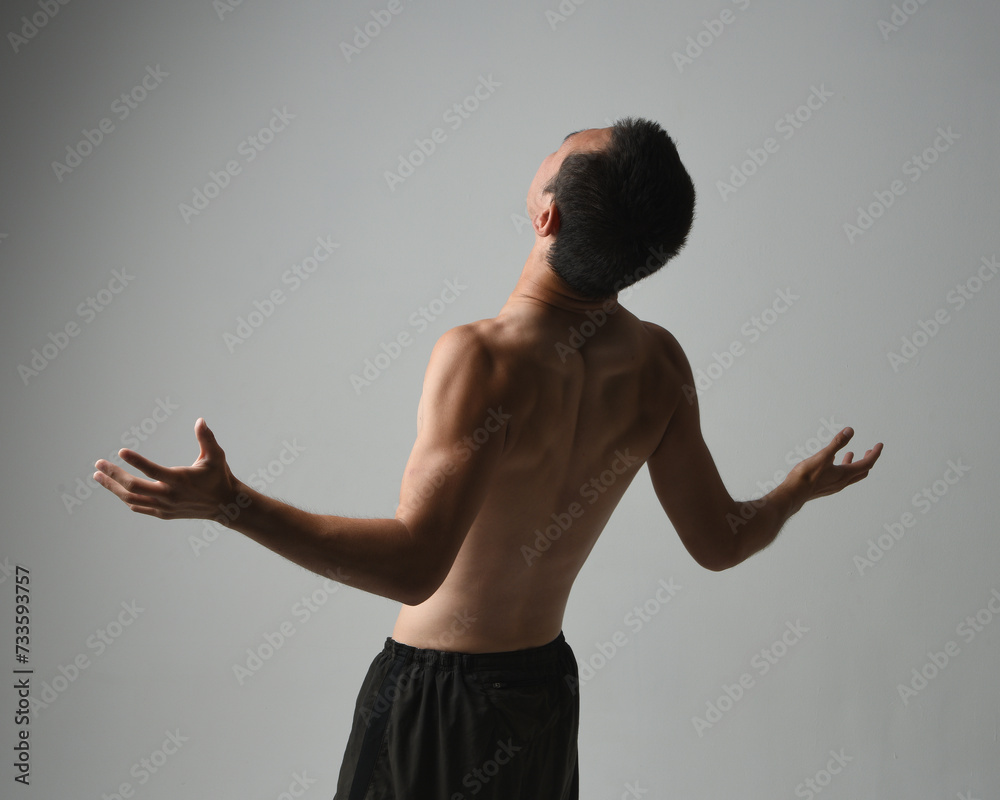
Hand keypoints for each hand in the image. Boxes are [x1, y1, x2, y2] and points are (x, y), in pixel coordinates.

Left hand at [94, 418, 238, 520]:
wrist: (225, 505)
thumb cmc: (220, 477)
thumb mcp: (216, 456)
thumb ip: (207, 438)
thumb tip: (200, 420)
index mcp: (180, 480)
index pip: (152, 470)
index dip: (136, 461)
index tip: (121, 451)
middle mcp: (169, 495)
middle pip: (133, 487)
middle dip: (113, 475)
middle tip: (98, 464)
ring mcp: (164, 507)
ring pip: (131, 499)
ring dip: (113, 487)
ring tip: (98, 477)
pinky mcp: (163, 514)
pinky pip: (138, 507)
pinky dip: (125, 498)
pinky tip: (117, 490)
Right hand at [786, 427, 882, 506]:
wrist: (794, 493)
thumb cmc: (807, 476)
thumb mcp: (823, 455)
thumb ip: (837, 443)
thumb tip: (850, 431)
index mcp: (845, 474)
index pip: (867, 463)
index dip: (875, 453)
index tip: (879, 445)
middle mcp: (842, 482)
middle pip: (862, 471)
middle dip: (868, 460)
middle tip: (870, 451)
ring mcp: (834, 486)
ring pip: (850, 475)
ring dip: (853, 464)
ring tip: (850, 454)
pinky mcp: (826, 487)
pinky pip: (840, 477)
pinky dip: (842, 468)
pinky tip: (832, 463)